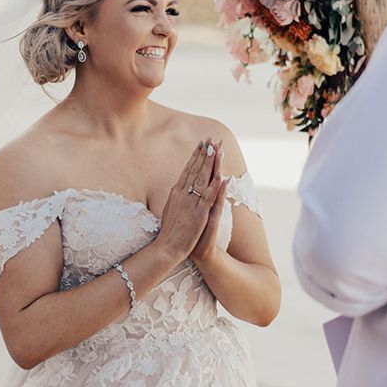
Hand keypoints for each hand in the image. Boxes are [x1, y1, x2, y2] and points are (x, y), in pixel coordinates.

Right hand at [155, 139, 221, 263]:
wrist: (167, 247)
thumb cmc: (169, 230)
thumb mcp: (170, 208)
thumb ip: (176, 196)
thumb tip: (177, 186)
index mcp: (176, 192)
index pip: (187, 169)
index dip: (195, 156)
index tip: (201, 144)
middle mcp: (182, 194)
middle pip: (195, 170)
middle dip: (204, 154)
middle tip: (210, 140)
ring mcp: (190, 203)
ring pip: (202, 179)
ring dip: (210, 164)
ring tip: (216, 150)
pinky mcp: (198, 214)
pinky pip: (208, 197)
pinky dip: (214, 186)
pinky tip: (220, 176)